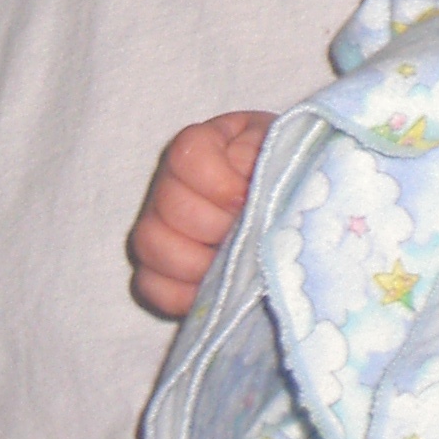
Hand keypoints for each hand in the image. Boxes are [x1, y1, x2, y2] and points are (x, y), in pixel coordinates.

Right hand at [128, 109, 273, 317]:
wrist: (287, 203)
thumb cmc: (288, 170)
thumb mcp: (287, 149)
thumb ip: (271, 159)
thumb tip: (245, 195)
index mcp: (205, 144)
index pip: (186, 153)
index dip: (216, 181)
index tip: (246, 199)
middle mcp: (171, 181)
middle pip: (169, 203)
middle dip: (215, 226)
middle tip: (248, 235)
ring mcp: (158, 225)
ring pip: (150, 244)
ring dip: (197, 262)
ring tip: (235, 264)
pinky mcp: (158, 268)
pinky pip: (150, 285)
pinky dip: (183, 294)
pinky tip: (218, 288)